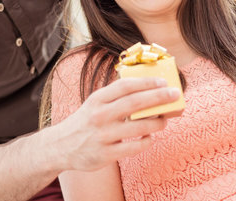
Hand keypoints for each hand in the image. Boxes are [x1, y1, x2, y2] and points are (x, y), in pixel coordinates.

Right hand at [52, 77, 178, 171]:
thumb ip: (116, 96)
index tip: (163, 80)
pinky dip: (146, 141)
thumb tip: (147, 87)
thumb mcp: (95, 103)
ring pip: (138, 127)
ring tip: (165, 120)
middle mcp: (99, 115)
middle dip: (159, 97)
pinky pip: (134, 147)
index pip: (125, 85)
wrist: (60, 146)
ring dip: (157, 122)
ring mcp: (103, 135)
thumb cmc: (85, 121)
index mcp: (97, 99)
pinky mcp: (106, 154)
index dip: (146, 82)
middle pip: (135, 103)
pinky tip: (150, 137)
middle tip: (175, 94)